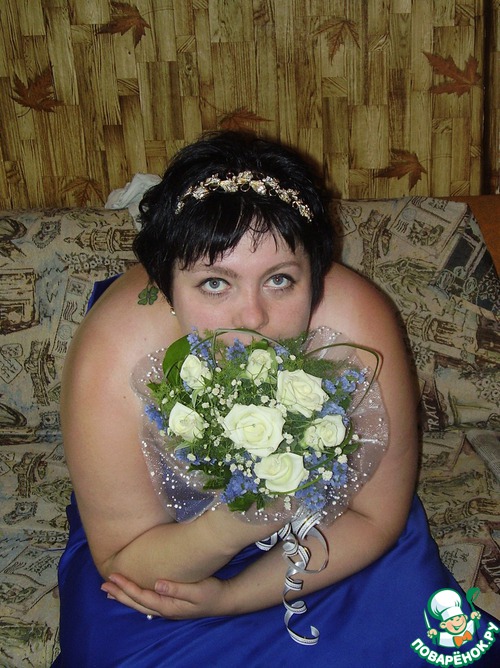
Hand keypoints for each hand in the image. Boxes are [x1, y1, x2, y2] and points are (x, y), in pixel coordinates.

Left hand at [101, 573, 231, 619]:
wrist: (224, 600)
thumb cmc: (212, 593)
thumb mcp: (197, 590)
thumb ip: (177, 589)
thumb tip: (157, 584)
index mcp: (168, 606)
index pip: (142, 597)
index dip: (127, 587)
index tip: (113, 577)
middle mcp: (164, 610)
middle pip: (137, 603)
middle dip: (120, 593)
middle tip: (104, 585)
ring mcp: (167, 609)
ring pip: (140, 604)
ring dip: (125, 597)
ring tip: (110, 591)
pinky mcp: (170, 605)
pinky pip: (147, 602)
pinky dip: (135, 598)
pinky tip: (131, 594)